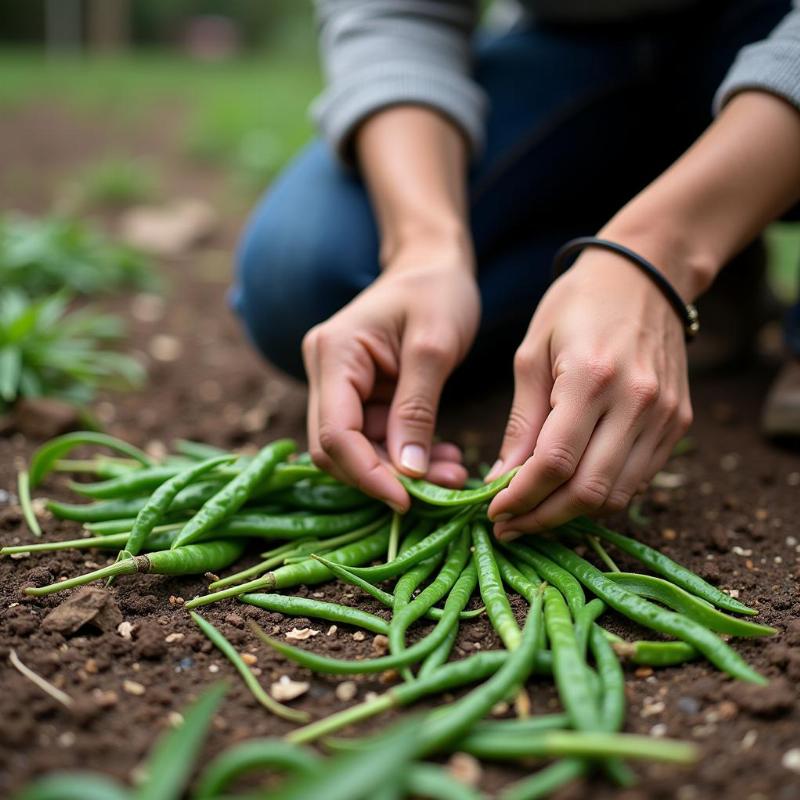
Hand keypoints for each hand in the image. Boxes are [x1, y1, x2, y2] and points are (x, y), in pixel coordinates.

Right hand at [303, 246, 480, 511]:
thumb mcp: (434, 347)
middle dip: (384, 476)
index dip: (366, 473)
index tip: (407, 500)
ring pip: (357, 450)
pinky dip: (406, 455)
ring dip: (400, 470)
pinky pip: (375, 438)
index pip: (335, 432)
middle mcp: (326, 372)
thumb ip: (417, 410)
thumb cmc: (437, 291)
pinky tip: (443, 459)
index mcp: (335, 353)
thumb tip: (408, 473)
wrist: (433, 265)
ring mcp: (339, 385)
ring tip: (452, 474)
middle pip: (336, 449)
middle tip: (440, 491)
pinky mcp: (360, 395)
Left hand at [486, 249, 692, 538]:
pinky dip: (601, 494)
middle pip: (589, 491)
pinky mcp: (679, 421)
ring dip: (572, 514)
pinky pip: (638, 478)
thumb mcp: (531, 355)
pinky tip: (570, 491)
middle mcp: (637, 402)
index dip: (521, 498)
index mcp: (591, 378)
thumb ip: (521, 422)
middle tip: (509, 526)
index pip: (555, 463)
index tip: (493, 512)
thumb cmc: (576, 306)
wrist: (645, 276)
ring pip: (618, 495)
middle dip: (543, 518)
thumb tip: (501, 480)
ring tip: (534, 513)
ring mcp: (665, 415)